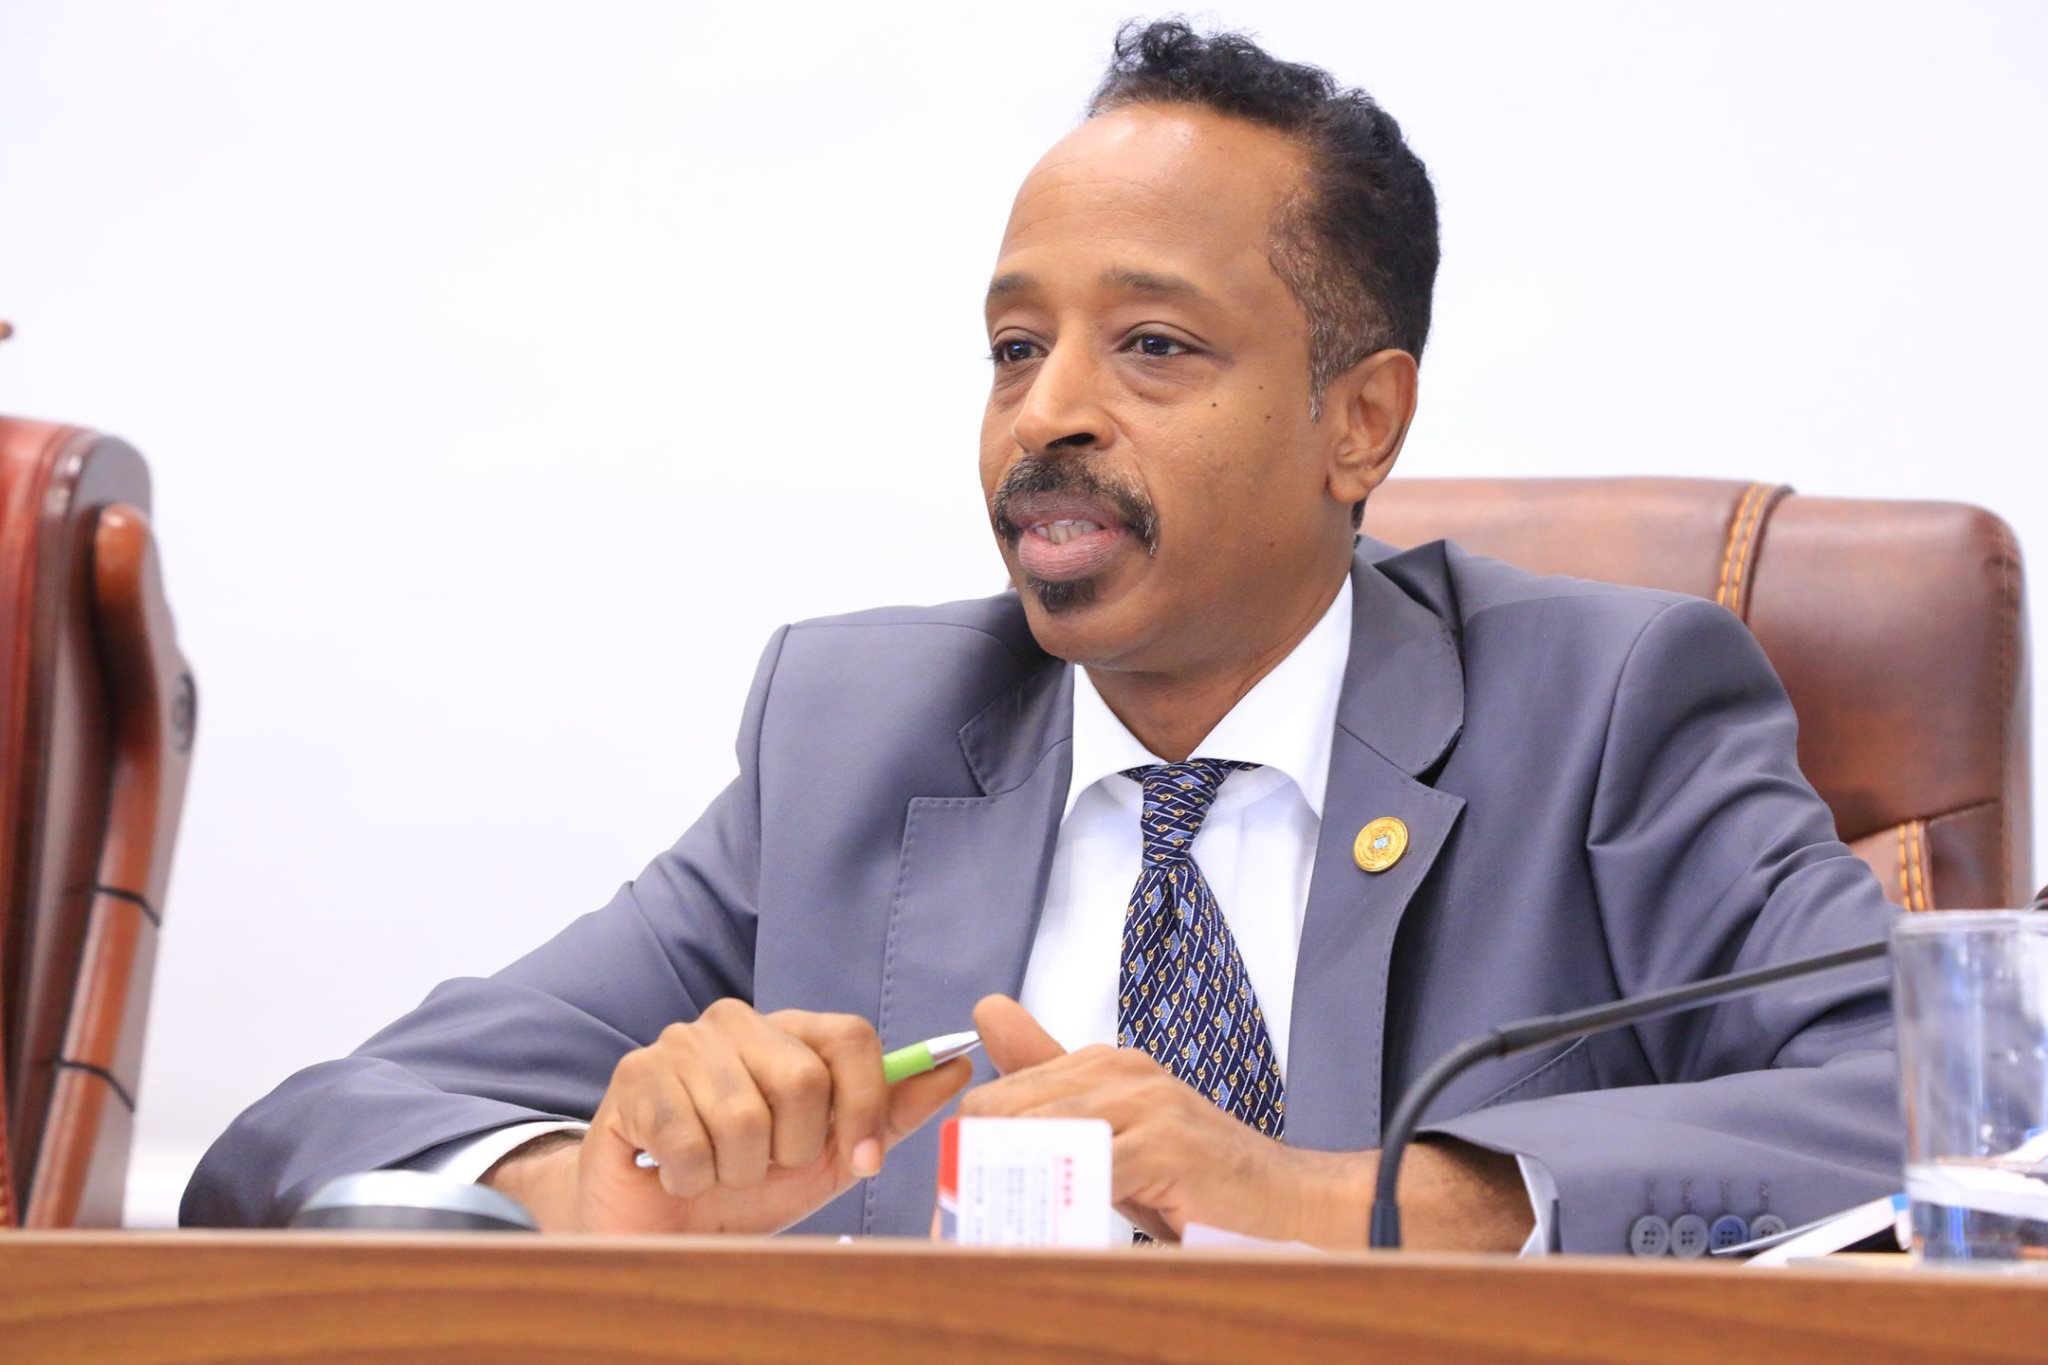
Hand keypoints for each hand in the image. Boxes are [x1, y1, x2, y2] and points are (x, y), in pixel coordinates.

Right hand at [486, 1000, 970, 1233]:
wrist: (657, 1226)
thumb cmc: (747, 1185)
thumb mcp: (830, 1157)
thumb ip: (889, 1113)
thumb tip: (954, 1067)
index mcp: (789, 1032)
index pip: (852, 1036)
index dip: (866, 1103)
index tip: (862, 1159)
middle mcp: (736, 1023)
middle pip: (805, 1080)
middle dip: (794, 1148)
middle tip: (766, 1165)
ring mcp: (682, 1043)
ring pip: (746, 1117)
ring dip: (740, 1170)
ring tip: (721, 1170)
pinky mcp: (636, 1076)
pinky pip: (690, 1140)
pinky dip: (692, 1178)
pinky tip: (679, 1172)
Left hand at [960, 996, 1369, 1243]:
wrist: (1286, 1197)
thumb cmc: (1195, 1174)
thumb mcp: (1117, 1133)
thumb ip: (1053, 1085)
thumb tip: (987, 1014)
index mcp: (1103, 1064)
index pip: (1001, 1093)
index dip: (971, 1144)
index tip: (962, 1191)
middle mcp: (1121, 1070)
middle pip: (1008, 1110)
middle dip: (978, 1167)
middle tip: (967, 1218)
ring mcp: (1145, 1102)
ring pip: (1039, 1134)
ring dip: (1010, 1186)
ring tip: (996, 1226)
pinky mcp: (1166, 1142)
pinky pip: (1089, 1168)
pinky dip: (1061, 1203)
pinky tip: (1052, 1226)